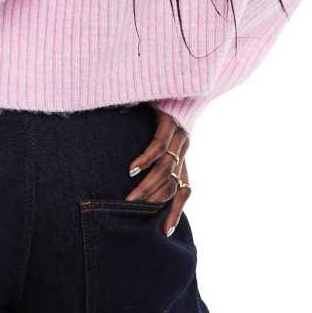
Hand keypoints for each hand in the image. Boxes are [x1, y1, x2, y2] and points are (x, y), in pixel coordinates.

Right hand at [125, 109, 191, 237]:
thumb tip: (127, 181)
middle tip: (133, 214)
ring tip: (130, 198)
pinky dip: (146, 158)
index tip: (165, 233)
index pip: (184, 190)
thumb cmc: (155, 112)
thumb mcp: (154, 139)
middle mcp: (183, 147)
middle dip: (154, 201)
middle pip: (172, 182)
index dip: (176, 211)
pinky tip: (132, 169)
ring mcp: (178, 134)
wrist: (170, 79)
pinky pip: (159, 144)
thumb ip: (149, 160)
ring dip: (148, 184)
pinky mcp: (169, 120)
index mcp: (182, 156)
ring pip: (166, 167)